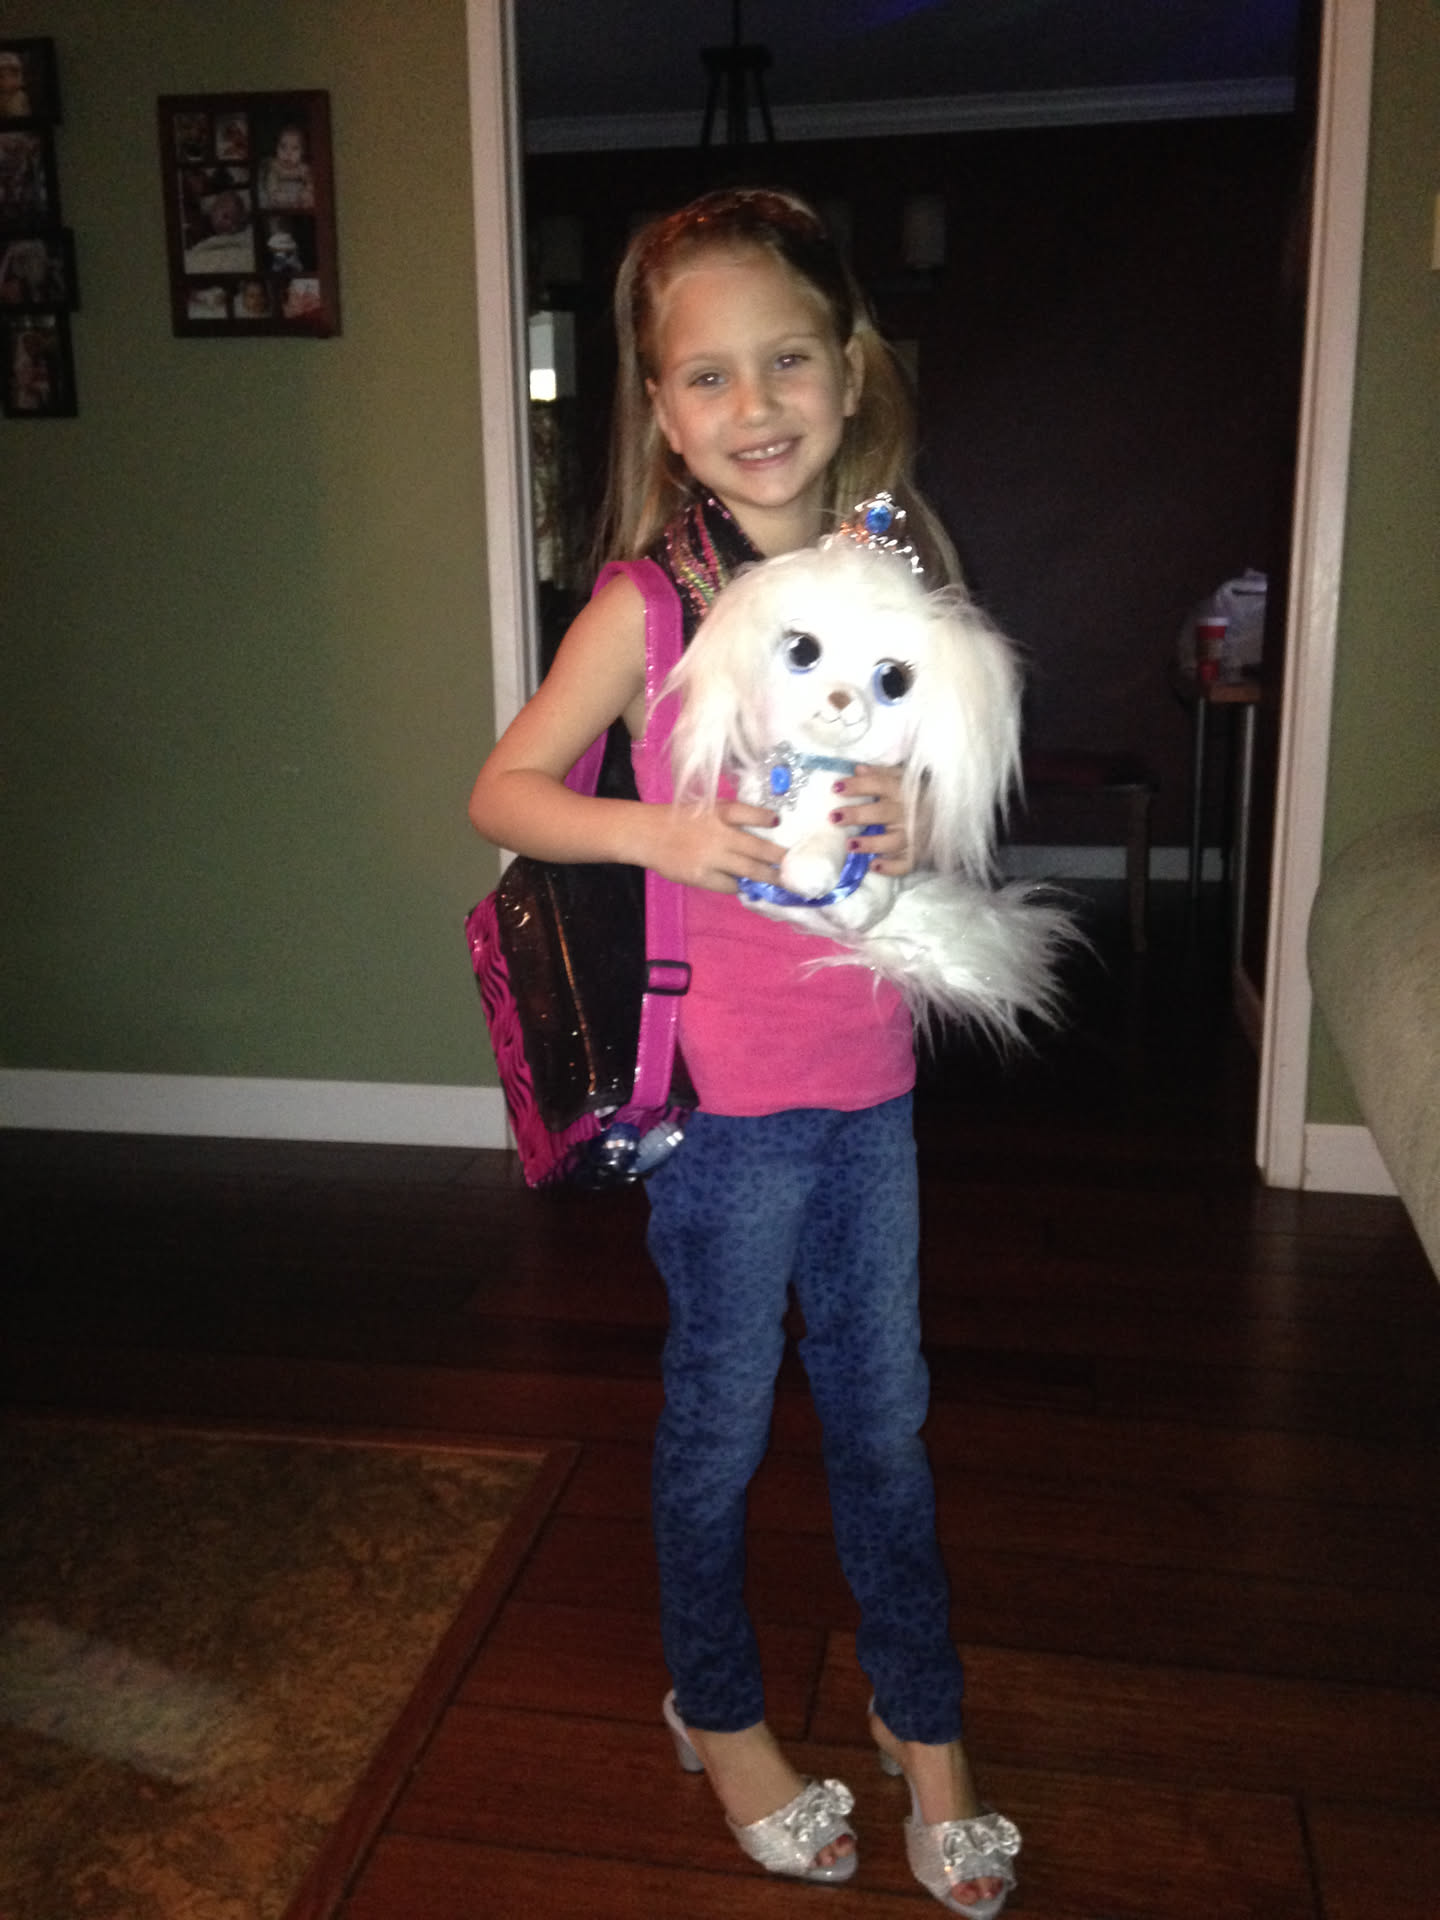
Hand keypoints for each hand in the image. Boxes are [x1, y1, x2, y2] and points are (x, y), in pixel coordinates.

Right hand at [643, 799, 782, 893]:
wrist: (648, 834)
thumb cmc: (681, 818)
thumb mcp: (707, 807)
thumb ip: (732, 815)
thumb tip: (766, 824)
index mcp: (720, 812)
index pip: (749, 813)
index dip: (767, 818)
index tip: (780, 822)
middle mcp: (719, 834)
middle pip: (758, 848)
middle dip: (779, 857)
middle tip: (797, 864)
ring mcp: (712, 857)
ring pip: (749, 871)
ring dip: (768, 877)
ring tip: (783, 881)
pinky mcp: (702, 876)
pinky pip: (729, 885)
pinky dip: (741, 886)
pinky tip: (750, 887)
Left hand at [832, 764, 913, 875]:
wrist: (952, 815)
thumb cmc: (919, 795)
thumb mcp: (904, 778)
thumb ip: (881, 774)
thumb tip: (858, 769)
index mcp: (902, 790)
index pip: (879, 784)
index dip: (858, 785)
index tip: (836, 787)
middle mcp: (908, 812)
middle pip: (882, 813)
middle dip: (858, 815)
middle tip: (834, 817)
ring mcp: (913, 835)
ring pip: (892, 841)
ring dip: (871, 844)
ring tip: (850, 845)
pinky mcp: (918, 854)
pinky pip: (906, 864)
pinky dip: (891, 867)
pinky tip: (874, 866)